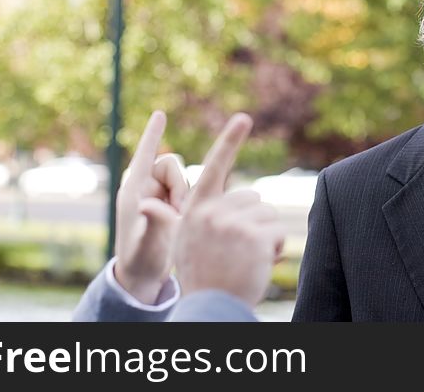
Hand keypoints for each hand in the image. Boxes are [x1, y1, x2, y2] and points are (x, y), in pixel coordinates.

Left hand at [113, 111, 188, 303]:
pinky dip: (187, 201)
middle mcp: (145, 188)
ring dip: (185, 197)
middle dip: (180, 186)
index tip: (160, 114)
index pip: (145, 155)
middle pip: (172, 166)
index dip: (153, 134)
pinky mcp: (167, 204)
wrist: (143, 277)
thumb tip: (150, 204)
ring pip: (182, 178)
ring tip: (179, 222)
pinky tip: (183, 221)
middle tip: (180, 214)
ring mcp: (157, 195)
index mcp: (133, 191)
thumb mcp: (148, 245)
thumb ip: (154, 224)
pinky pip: (185, 190)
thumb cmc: (140, 262)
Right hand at [174, 113, 285, 306]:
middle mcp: (211, 210)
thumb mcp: (184, 240)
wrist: (209, 307)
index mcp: (197, 206)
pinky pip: (278, 232)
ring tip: (245, 259)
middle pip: (253, 200)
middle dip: (254, 223)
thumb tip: (145, 204)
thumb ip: (179, 216)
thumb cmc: (201, 274)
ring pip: (269, 216)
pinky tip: (257, 265)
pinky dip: (276, 249)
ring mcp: (231, 223)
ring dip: (266, 237)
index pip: (217, 166)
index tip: (244, 117)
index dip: (230, 139)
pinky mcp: (251, 235)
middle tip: (238, 251)